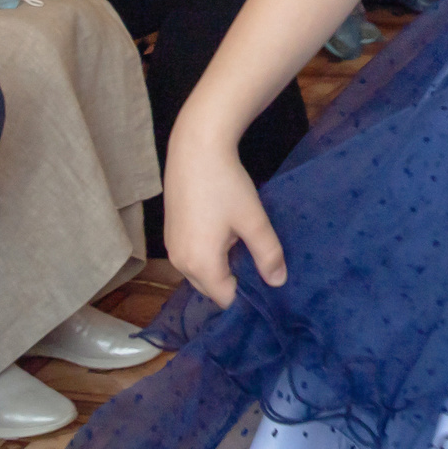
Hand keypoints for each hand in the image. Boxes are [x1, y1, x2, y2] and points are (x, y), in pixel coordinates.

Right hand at [163, 135, 285, 307]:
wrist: (195, 149)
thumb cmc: (226, 185)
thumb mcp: (253, 221)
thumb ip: (268, 255)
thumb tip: (278, 282)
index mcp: (201, 265)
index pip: (226, 298)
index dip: (247, 291)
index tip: (263, 274)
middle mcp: (180, 263)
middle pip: (211, 288)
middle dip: (232, 279)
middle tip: (255, 257)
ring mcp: (171, 248)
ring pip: (200, 272)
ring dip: (220, 265)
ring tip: (239, 240)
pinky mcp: (169, 233)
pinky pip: (191, 257)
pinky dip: (207, 253)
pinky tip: (222, 230)